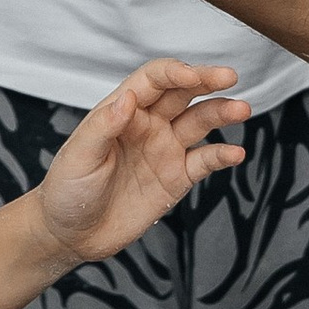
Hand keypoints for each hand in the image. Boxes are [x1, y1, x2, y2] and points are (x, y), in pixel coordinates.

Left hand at [33, 60, 247, 266]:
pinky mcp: (177, 178)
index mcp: (122, 110)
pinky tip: (235, 153)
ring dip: (222, 113)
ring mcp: (165, 149)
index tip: (193, 76)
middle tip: (230, 76)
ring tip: (242, 110)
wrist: (72, 235)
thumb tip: (127, 98)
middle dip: (207, 81)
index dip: (175, 73)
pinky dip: (222, 155)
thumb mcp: (78, 156)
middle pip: (184, 92)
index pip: (154, 79)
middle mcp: (148, 124)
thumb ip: (103, 126)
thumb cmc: (67, 190)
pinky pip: (205, 161)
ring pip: (200, 122)